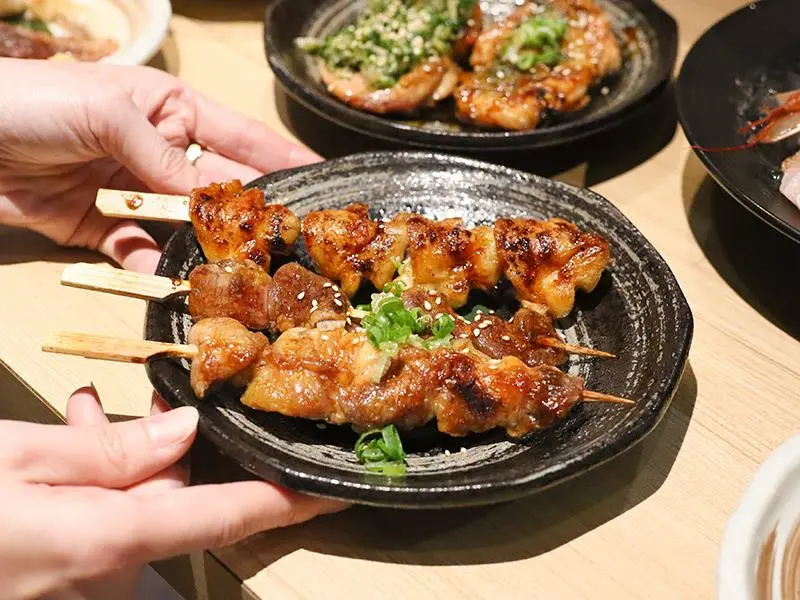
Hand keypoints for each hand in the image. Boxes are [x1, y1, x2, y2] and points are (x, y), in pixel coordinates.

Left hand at [0, 58, 319, 273]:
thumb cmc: (35, 101)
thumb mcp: (111, 116)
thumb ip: (167, 160)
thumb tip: (215, 204)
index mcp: (174, 111)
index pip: (242, 139)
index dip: (284, 161)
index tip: (323, 183)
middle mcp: (162, 153)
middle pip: (219, 193)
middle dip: (247, 220)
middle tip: (285, 247)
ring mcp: (135, 194)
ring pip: (185, 230)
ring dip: (204, 252)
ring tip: (235, 275)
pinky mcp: (104, 229)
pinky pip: (141, 254)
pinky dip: (153, 270)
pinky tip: (169, 283)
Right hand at [0, 386, 344, 599]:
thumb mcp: (14, 460)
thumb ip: (108, 451)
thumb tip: (182, 432)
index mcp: (107, 540)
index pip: (228, 515)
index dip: (291, 502)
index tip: (337, 489)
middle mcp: (104, 577)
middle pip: (172, 503)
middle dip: (162, 453)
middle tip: (130, 405)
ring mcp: (78, 588)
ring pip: (131, 510)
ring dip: (116, 466)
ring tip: (86, 416)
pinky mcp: (58, 582)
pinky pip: (99, 530)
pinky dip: (91, 491)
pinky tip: (63, 452)